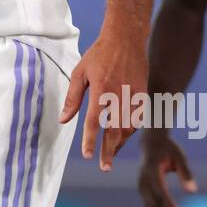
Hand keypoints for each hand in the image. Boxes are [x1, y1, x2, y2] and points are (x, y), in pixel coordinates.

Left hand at [61, 32, 147, 170]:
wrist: (126, 38)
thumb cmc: (99, 55)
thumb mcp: (80, 73)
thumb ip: (72, 98)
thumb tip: (63, 119)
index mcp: (101, 89)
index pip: (94, 121)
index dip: (90, 140)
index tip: (87, 155)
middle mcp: (119, 95)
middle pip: (115, 130)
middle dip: (109, 151)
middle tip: (104, 167)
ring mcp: (134, 95)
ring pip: (129, 127)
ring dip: (119, 142)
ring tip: (111, 154)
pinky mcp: (143, 94)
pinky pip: (138, 118)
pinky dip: (130, 129)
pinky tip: (123, 136)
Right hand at [137, 130, 196, 206]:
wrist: (151, 143)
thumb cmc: (168, 149)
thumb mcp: (180, 157)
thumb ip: (186, 173)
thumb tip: (193, 192)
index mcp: (152, 170)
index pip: (162, 194)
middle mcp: (143, 180)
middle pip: (153, 205)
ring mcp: (141, 186)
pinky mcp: (143, 190)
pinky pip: (150, 206)